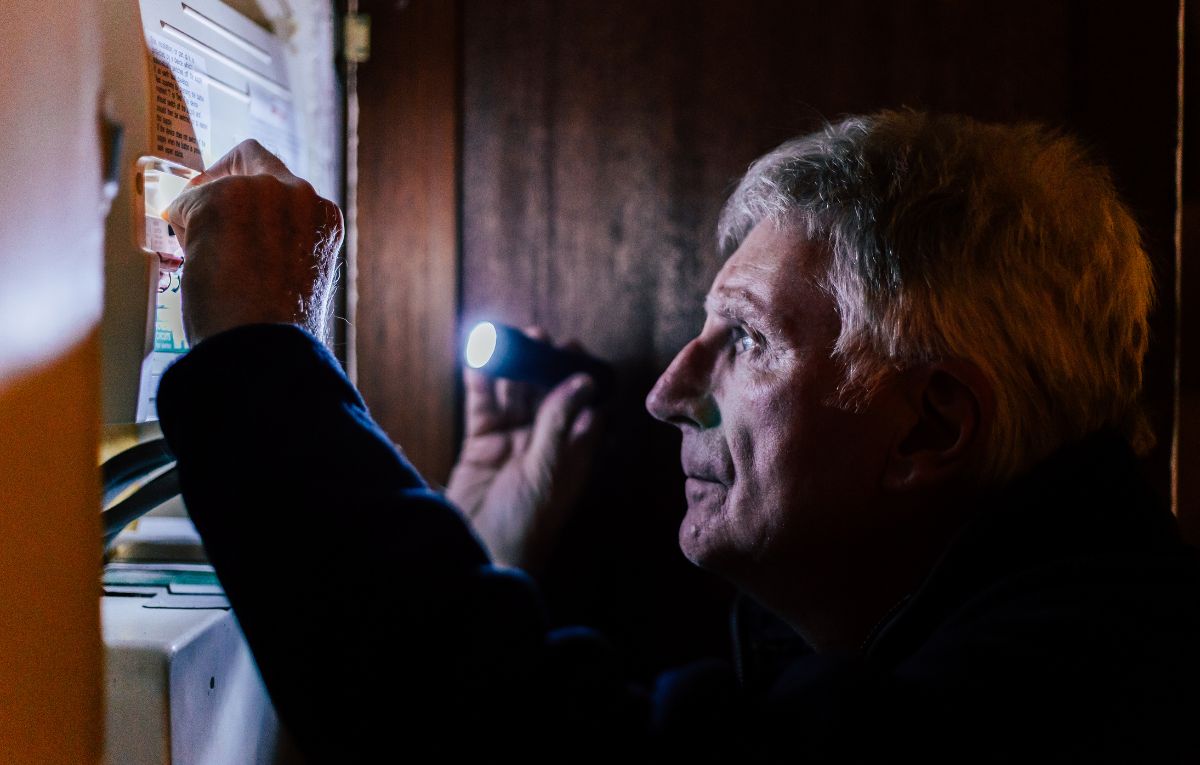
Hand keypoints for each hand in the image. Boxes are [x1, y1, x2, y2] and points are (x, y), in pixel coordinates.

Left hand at [164, 140, 343, 344]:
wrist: (264, 348)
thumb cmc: (279, 331)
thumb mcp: (297, 278)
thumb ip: (282, 246)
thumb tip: (244, 242)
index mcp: (324, 219)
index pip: (286, 183)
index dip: (256, 191)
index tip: (236, 207)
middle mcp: (300, 195)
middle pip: (251, 158)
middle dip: (222, 186)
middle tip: (202, 215)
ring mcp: (263, 192)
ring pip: (216, 182)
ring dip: (202, 212)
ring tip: (201, 256)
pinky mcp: (223, 199)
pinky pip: (186, 203)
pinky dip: (182, 229)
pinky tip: (193, 261)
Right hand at [446, 330, 602, 571]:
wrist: (481, 555)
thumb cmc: (526, 525)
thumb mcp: (547, 473)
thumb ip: (559, 425)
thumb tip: (582, 382)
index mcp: (572, 453)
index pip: (582, 405)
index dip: (580, 375)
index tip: (574, 347)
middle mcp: (544, 444)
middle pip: (546, 393)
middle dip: (543, 363)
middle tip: (538, 335)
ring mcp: (512, 442)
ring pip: (514, 394)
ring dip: (513, 367)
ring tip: (510, 338)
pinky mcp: (481, 444)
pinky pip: (483, 406)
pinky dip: (481, 382)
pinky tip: (479, 359)